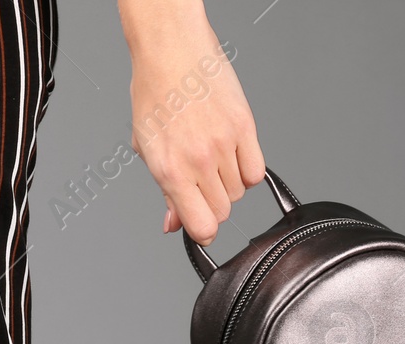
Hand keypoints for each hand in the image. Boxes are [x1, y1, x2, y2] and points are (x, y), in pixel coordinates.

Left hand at [122, 0, 263, 246]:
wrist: (172, 51)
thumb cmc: (155, 93)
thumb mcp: (148, 149)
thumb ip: (165, 192)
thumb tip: (173, 223)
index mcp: (169, 170)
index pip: (201, 226)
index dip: (202, 231)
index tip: (200, 226)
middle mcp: (198, 161)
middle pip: (222, 211)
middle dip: (212, 205)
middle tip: (201, 184)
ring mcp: (224, 144)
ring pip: (238, 193)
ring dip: (228, 185)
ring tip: (212, 160)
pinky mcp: (245, 127)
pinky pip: (256, 172)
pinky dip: (247, 171)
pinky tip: (232, 156)